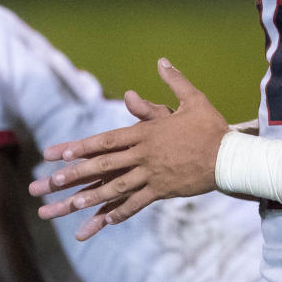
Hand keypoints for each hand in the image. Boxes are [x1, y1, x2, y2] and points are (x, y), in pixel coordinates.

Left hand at [28, 58, 229, 239]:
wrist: (231, 157)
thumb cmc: (211, 127)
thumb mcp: (193, 100)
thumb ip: (174, 82)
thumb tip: (162, 61)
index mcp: (146, 133)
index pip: (106, 140)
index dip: (80, 146)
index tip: (58, 153)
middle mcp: (144, 155)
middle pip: (103, 165)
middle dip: (75, 174)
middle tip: (50, 182)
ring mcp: (152, 175)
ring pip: (115, 187)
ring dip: (90, 197)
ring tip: (69, 207)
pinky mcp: (163, 191)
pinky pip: (136, 203)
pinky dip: (119, 212)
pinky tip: (103, 220)